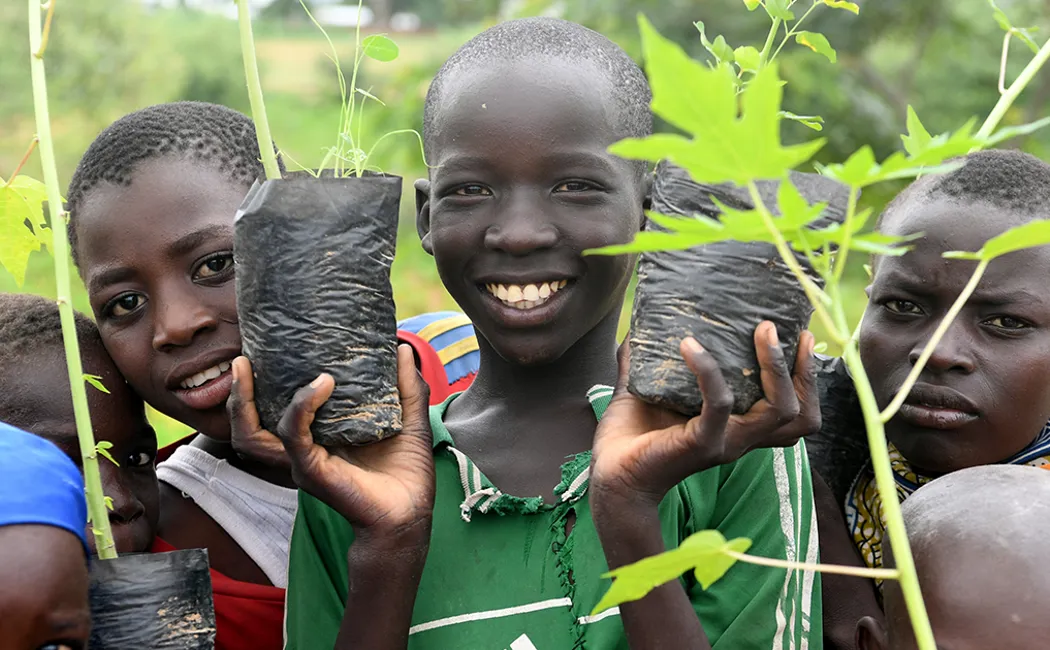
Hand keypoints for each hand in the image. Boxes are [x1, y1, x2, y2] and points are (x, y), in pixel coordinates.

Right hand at [228, 345, 435, 541]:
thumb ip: (404, 383)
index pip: (275, 408)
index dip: (261, 384)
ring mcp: (303, 460)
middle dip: (237, 394)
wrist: (411, 510)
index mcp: (318, 434)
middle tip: (242, 360)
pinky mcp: (312, 470)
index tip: (264, 350)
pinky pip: (293, 436)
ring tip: (249, 367)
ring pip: (253, 433)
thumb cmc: (407, 470)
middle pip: (249, 425)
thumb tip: (400, 346)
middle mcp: (303, 448)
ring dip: (245, 399)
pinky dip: (302, 406)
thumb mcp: (408, 416)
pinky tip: (321, 384)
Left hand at [590, 322, 818, 507]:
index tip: (802, 338)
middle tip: (778, 329)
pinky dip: (707, 370)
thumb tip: (641, 326)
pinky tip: (689, 346)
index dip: (808, 379)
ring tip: (761, 331)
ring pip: (778, 410)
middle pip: (801, 417)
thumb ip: (650, 361)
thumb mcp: (650, 391)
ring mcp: (725, 442)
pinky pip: (718, 403)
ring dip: (774, 366)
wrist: (609, 475)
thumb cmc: (630, 438)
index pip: (795, 414)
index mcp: (738, 427)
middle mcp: (740, 438)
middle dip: (803, 372)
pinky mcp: (701, 444)